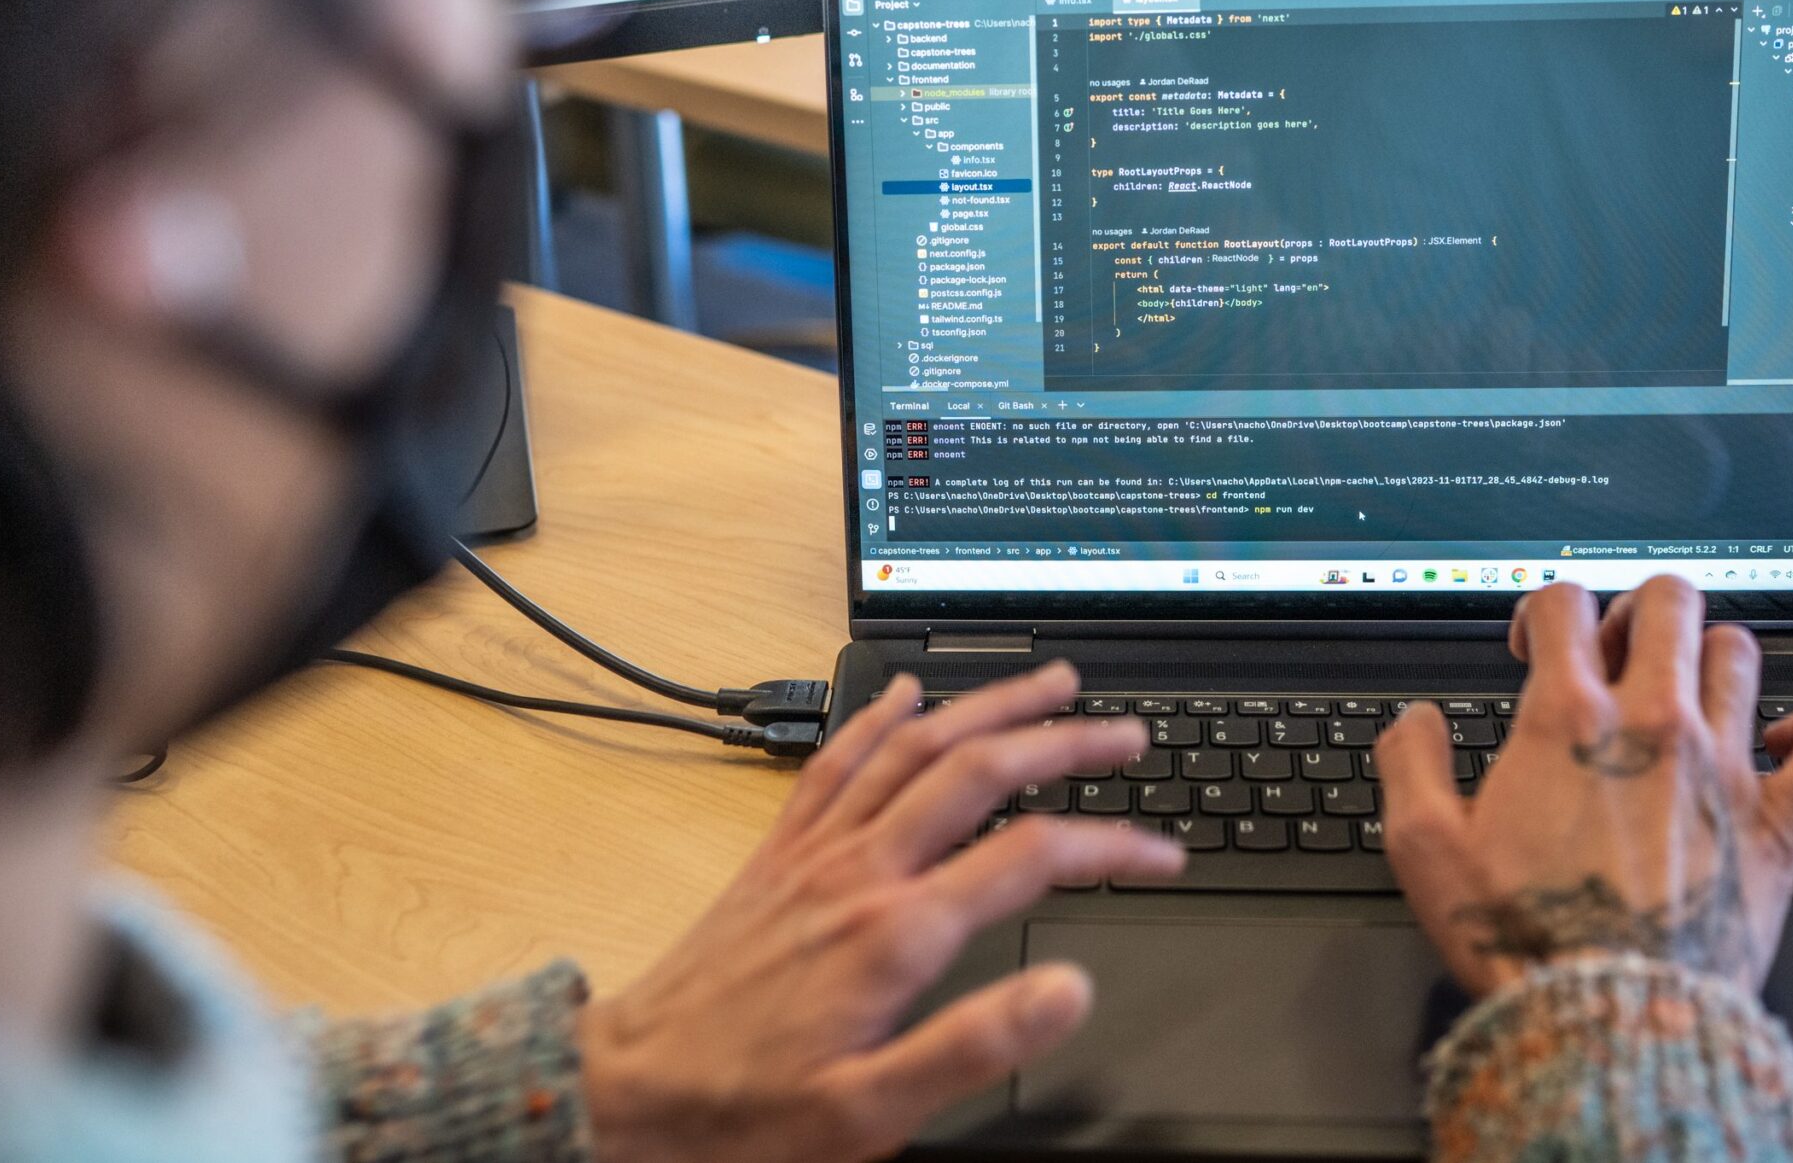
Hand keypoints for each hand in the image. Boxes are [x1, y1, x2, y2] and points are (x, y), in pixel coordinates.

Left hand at [577, 662, 1183, 1162]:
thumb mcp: (871, 1111)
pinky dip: (875, 717)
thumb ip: (974, 1046)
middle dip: (1060, 741)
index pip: (1030, 858)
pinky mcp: (777, 855)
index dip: (1110, 846)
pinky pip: (833, 762)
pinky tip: (904, 691)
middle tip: (1124, 731)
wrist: (629, 1091)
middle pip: (976, 772)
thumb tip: (1067, 990)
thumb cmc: (745, 1111)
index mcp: (896, 933)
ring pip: (913, 748)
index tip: (1163, 852)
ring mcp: (815, 854)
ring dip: (985, 706)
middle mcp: (858, 872)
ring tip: (1046, 681)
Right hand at [1376, 577, 1792, 999]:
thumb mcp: (1423, 850)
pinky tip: (1780, 743)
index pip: (1565, 603)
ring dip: (1708, 655)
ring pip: (1740, 651)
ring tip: (1682, 691)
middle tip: (1613, 658)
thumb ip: (1411, 764)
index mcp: (1568, 720)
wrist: (1612, 1020)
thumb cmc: (1524, 942)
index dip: (1542, 612)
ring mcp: (1725, 769)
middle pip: (1668, 601)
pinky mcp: (1778, 825)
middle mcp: (1653, 725)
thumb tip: (1417, 723)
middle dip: (1634, 611)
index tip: (1533, 653)